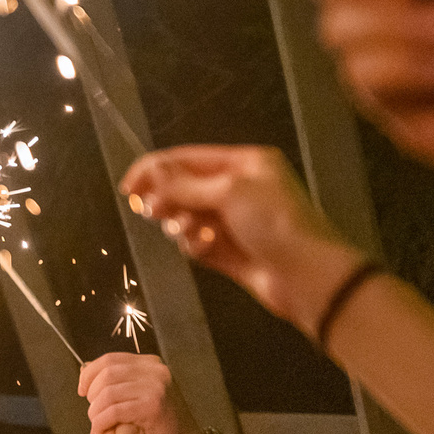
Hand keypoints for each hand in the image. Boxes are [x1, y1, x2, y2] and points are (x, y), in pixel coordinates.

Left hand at [79, 351, 207, 433]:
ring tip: (96, 424)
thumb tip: (86, 368)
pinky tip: (99, 432)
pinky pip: (114, 411)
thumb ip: (118, 380)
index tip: (82, 391)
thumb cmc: (159, 422)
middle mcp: (155, 371)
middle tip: (93, 412)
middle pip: (107, 373)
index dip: (89, 374)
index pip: (110, 359)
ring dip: (95, 412)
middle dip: (92, 394)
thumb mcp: (139, 394)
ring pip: (108, 393)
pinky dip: (101, 422)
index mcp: (150, 364)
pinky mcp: (153, 406)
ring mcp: (156, 387)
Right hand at [120, 147, 366, 336]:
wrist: (306, 274)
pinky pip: (197, 243)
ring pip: (187, 217)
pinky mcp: (228, 251)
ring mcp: (233, 221)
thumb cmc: (275, 222)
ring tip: (192, 232)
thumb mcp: (229, 192)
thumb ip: (186, 185)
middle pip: (185, 188)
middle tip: (149, 211)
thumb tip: (152, 175)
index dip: (155, 169)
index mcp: (244, 164)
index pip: (188, 159)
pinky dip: (196, 245)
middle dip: (167, 199)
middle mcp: (238, 189)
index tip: (127, 186)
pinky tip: (206, 248)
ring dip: (183, 224)